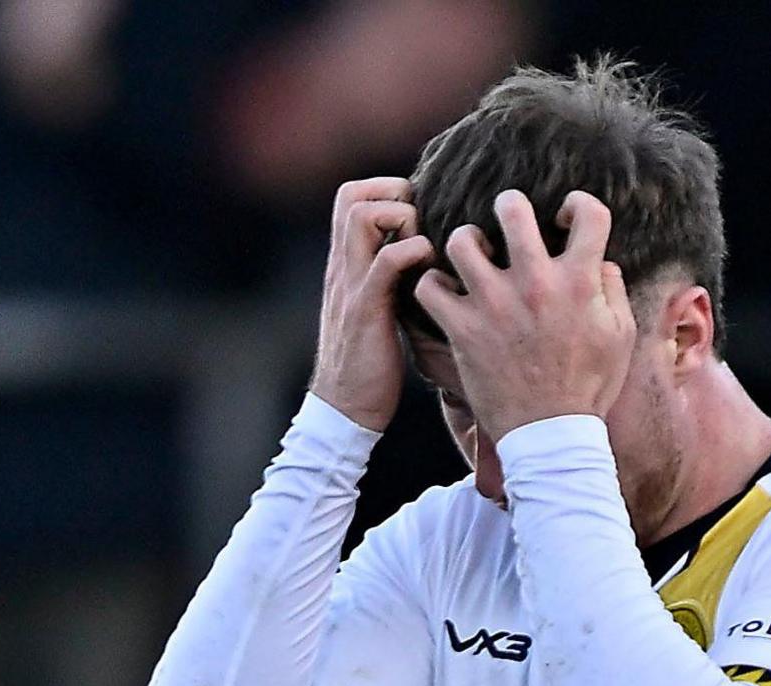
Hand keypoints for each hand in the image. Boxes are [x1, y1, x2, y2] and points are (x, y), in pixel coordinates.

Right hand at [312, 177, 440, 431]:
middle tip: (421, 225)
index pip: (350, 197)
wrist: (345, 411)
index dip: (386, 190)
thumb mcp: (374, 307)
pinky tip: (430, 274)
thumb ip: (386, 278)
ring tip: (423, 248)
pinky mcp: (365, 310)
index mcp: (343, 265)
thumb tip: (422, 254)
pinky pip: (387, 261)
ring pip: (362, 216)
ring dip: (402, 218)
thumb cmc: (369, 364)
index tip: (415, 215)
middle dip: (393, 194)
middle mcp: (341, 267)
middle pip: (351, 195)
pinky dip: (414, 252)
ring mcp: (350, 285)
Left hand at [412, 189, 636, 441]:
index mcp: (581, 281)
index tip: (564, 219)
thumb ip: (611, 289)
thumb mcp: (619, 335)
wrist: (550, 434)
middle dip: (508, 204)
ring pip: (461, 241)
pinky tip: (445, 292)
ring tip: (472, 254)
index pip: (589, 212)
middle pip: (512, 210)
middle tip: (505, 217)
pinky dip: (432, 284)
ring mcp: (494, 305)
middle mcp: (535, 284)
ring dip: (464, 241)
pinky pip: (429, 287)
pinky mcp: (462, 330)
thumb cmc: (589, 386)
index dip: (577, 205)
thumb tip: (600, 260)